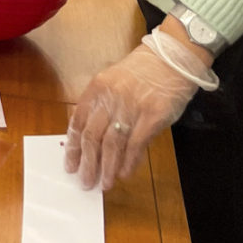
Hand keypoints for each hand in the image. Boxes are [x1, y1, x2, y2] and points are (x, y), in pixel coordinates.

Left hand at [65, 29, 213, 189]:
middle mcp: (111, 97)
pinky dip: (128, 162)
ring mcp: (132, 107)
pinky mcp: (152, 116)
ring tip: (104, 183)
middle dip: (87, 163)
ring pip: (112, 144)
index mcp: (97, 88)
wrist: (172, 59)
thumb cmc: (142, 72)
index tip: (70, 164)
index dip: (73, 146)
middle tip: (85, 181)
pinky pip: (135, 145)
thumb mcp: (113, 81)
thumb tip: (92, 139)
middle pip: (93, 136)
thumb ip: (101, 106)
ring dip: (107, 168)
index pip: (78, 121)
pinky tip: (124, 174)